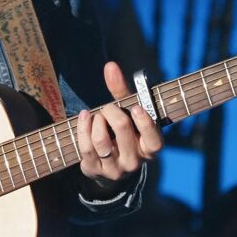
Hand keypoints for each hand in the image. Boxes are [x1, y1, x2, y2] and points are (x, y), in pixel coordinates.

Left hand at [76, 61, 163, 184]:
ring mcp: (115, 169)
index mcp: (150, 148)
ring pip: (101, 140)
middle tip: (108, 107)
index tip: (136, 108)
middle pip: (123, 130)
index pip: (154, 141)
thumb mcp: (128, 113)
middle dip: (111, 111)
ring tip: (96, 115)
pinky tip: (84, 117)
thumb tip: (110, 66)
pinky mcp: (95, 170)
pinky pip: (86, 147)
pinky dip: (82, 128)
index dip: (145, 124)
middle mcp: (135, 161)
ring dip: (96, 121)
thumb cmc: (123, 131)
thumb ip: (122, 91)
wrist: (109, 165)